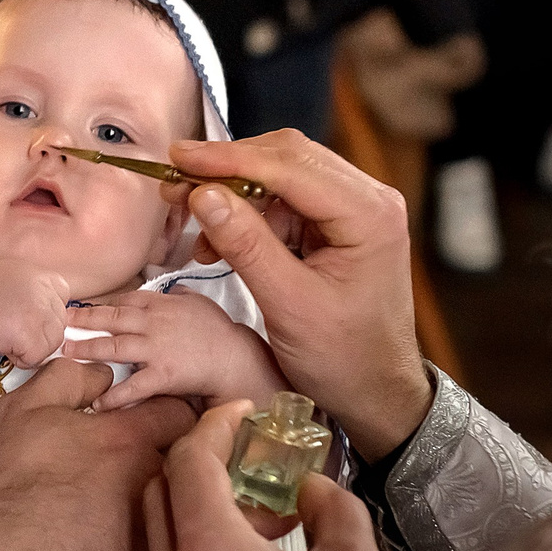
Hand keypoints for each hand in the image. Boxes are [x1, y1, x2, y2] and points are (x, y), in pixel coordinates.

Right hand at [0, 259, 69, 364]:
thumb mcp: (3, 277)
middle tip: (13, 335)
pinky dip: (21, 360)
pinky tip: (3, 349)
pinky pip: (37, 357)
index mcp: (35, 273)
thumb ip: (27, 287)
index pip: (63, 293)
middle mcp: (42, 289)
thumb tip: (41, 306)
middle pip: (60, 321)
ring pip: (53, 341)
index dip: (48, 311)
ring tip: (7, 343)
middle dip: (40, 334)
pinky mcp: (30, 333)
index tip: (28, 319)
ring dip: (32, 348)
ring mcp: (38, 311)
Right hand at [0, 359, 195, 550]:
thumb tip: (104, 376)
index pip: (177, 415)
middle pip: (185, 468)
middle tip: (131, 474)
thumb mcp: (24, 410)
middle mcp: (157, 487)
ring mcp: (160, 539)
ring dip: (162, 514)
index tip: (147, 425)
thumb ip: (71, 380)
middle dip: (168, 465)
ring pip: (179, 518)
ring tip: (122, 520)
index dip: (164, 416)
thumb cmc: (9, 485)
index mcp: (132, 441)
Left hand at [60, 290, 285, 412]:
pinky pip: (134, 386)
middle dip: (83, 320)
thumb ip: (180, 296)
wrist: (236, 360)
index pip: (124, 300)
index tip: (80, 308)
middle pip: (112, 319)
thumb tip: (172, 289)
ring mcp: (157, 348)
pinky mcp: (163, 374)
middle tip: (60, 323)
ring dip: (87, 349)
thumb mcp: (199, 304)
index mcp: (162, 304)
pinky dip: (114, 395)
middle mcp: (155, 323)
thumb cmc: (219, 333)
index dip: (100, 305)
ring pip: (115, 347)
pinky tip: (97, 403)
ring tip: (65, 353)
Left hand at [145, 402, 394, 550]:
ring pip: (157, 540)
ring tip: (244, 507)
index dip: (213, 427)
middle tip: (237, 451)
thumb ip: (332, 508)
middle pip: (158, 495)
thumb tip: (308, 487)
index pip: (189, 465)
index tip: (241, 413)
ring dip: (189, 509)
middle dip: (193, 461)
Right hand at [164, 132, 432, 457]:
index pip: (292, 165)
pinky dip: (248, 218)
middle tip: (176, 185)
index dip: (231, 159)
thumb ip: (246, 245)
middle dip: (228, 171)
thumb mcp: (289, 304)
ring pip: (282, 177)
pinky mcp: (337, 226)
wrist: (375, 392)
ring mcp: (355, 210)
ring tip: (193, 222)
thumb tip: (203, 194)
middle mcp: (369, 199)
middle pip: (288, 159)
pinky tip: (219, 243)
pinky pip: (285, 203)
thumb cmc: (344, 359)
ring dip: (234, 196)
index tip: (180, 158)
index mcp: (370, 213)